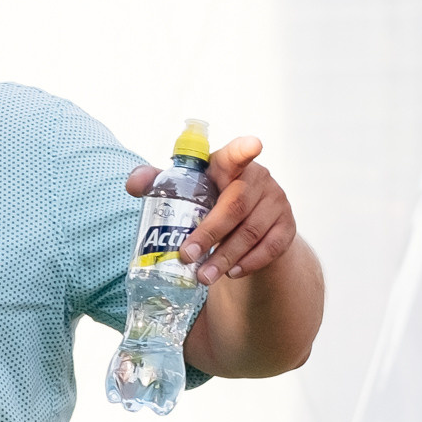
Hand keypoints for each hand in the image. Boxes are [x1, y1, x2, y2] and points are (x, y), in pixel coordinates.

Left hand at [124, 136, 298, 283]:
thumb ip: (158, 183)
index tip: (253, 144)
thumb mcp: (186, 190)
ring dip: (225, 256)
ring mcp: (276, 202)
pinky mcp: (287, 227)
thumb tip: (133, 184)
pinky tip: (232, 273)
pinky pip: (270, 247)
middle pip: (236, 204)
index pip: (237, 153)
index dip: (244, 149)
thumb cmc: (210, 201)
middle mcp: (258, 178)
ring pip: (251, 231)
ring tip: (203, 276)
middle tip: (187, 256)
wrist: (248, 225)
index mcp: (230, 164)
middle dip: (210, 233)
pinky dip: (250, 262)